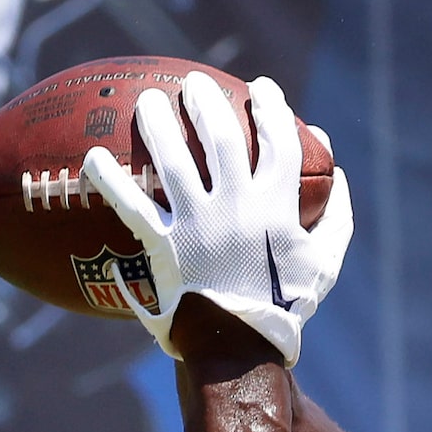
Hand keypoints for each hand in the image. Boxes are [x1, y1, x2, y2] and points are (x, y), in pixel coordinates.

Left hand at [81, 72, 353, 365]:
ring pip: (176, 160)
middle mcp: (238, 206)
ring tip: (148, 99)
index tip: (260, 89)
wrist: (239, 350)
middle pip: (223, 137)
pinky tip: (90, 159)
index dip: (271, 109)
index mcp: (278, 206)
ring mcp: (199, 224)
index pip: (278, 142)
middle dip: (207, 102)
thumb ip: (337, 217)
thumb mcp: (324, 265)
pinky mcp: (165, 246)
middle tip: (193, 82)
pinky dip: (109, 181)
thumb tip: (341, 176)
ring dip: (159, 123)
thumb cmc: (284, 310)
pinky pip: (132, 206)